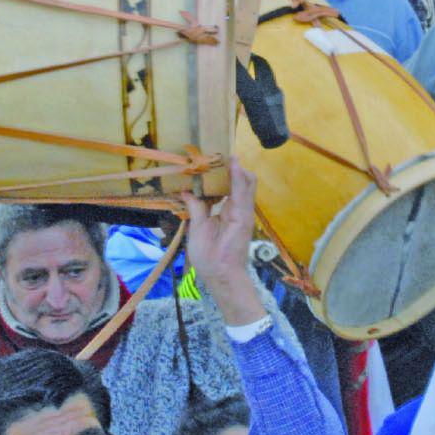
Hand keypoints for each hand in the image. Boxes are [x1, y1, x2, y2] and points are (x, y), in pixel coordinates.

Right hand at [183, 160, 263, 325]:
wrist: (225, 278)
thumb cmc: (213, 259)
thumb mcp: (199, 234)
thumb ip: (196, 210)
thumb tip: (187, 192)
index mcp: (237, 215)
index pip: (240, 186)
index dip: (235, 170)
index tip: (229, 156)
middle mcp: (245, 212)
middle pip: (248, 182)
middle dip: (237, 169)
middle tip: (218, 159)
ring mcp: (244, 216)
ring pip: (245, 189)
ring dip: (234, 177)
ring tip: (215, 169)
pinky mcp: (240, 219)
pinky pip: (238, 197)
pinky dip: (230, 187)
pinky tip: (215, 186)